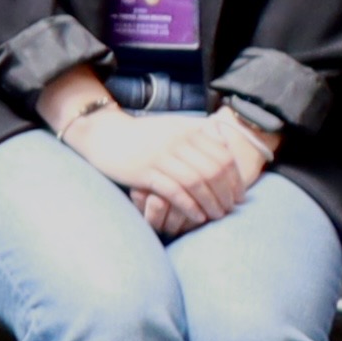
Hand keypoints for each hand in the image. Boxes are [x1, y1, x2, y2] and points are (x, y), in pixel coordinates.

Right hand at [72, 97, 269, 236]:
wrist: (103, 134)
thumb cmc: (141, 134)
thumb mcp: (172, 125)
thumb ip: (199, 128)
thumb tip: (225, 134)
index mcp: (188, 131)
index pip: (224, 157)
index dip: (236, 180)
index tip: (239, 196)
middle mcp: (177, 142)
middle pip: (214, 171)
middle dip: (226, 194)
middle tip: (229, 210)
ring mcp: (160, 156)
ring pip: (196, 182)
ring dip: (211, 203)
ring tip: (216, 216)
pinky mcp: (144, 171)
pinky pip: (174, 191)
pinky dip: (189, 206)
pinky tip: (197, 216)